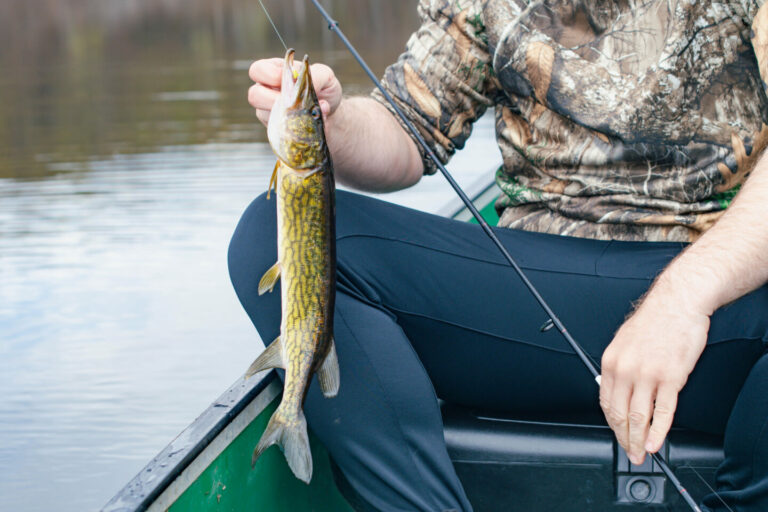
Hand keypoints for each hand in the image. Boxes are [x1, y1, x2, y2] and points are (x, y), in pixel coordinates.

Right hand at [248, 58, 342, 125]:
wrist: (332, 115)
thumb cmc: (324, 89)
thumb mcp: (325, 76)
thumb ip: (317, 77)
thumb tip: (307, 88)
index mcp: (275, 71)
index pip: (258, 70)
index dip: (267, 74)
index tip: (284, 79)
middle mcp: (267, 91)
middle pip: (254, 95)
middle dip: (270, 99)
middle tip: (290, 102)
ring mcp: (270, 112)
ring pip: (263, 115)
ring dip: (284, 115)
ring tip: (305, 112)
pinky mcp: (277, 129)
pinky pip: (277, 131)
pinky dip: (294, 127)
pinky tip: (309, 122)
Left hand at [599, 289, 708, 464]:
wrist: (677, 304)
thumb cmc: (654, 321)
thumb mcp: (623, 342)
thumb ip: (619, 367)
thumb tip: (617, 389)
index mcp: (610, 362)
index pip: (606, 402)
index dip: (612, 424)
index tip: (618, 435)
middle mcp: (625, 370)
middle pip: (620, 414)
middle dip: (623, 438)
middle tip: (629, 453)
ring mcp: (648, 375)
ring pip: (639, 416)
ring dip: (639, 440)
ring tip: (641, 453)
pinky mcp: (671, 378)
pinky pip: (663, 411)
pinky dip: (659, 431)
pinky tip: (656, 442)